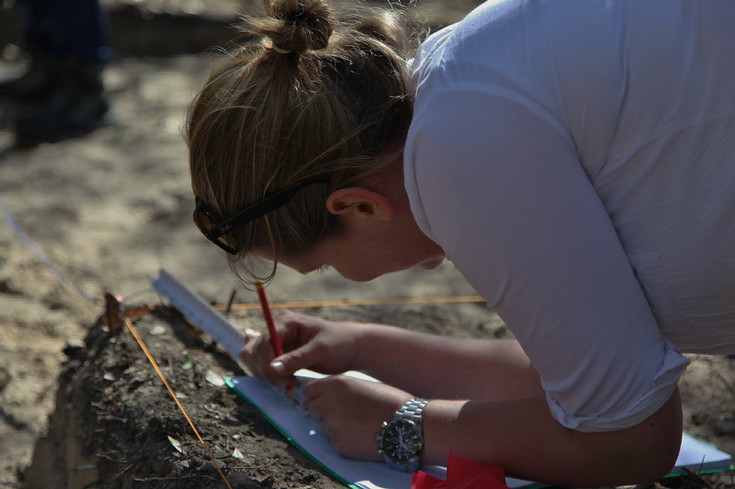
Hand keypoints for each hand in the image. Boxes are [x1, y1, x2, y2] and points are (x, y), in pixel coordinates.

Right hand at [240, 310, 366, 385]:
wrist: (351, 348)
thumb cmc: (340, 343)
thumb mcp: (320, 351)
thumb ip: (296, 359)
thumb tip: (271, 370)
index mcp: (286, 321)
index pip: (263, 342)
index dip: (267, 362)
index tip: (279, 380)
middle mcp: (277, 329)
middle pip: (252, 350)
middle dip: (263, 369)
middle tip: (283, 384)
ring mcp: (277, 342)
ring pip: (253, 358)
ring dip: (264, 373)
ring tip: (285, 383)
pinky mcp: (279, 354)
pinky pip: (261, 365)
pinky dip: (267, 375)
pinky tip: (282, 380)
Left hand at [303, 375, 412, 460]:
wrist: (406, 424)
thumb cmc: (390, 402)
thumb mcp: (363, 386)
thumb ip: (341, 391)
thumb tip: (328, 398)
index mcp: (336, 384)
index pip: (309, 390)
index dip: (316, 396)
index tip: (322, 401)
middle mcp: (329, 402)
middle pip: (313, 408)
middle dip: (322, 412)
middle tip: (343, 416)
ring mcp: (332, 424)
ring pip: (324, 427)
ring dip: (336, 427)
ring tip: (360, 425)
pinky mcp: (338, 443)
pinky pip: (335, 441)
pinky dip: (345, 440)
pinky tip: (363, 436)